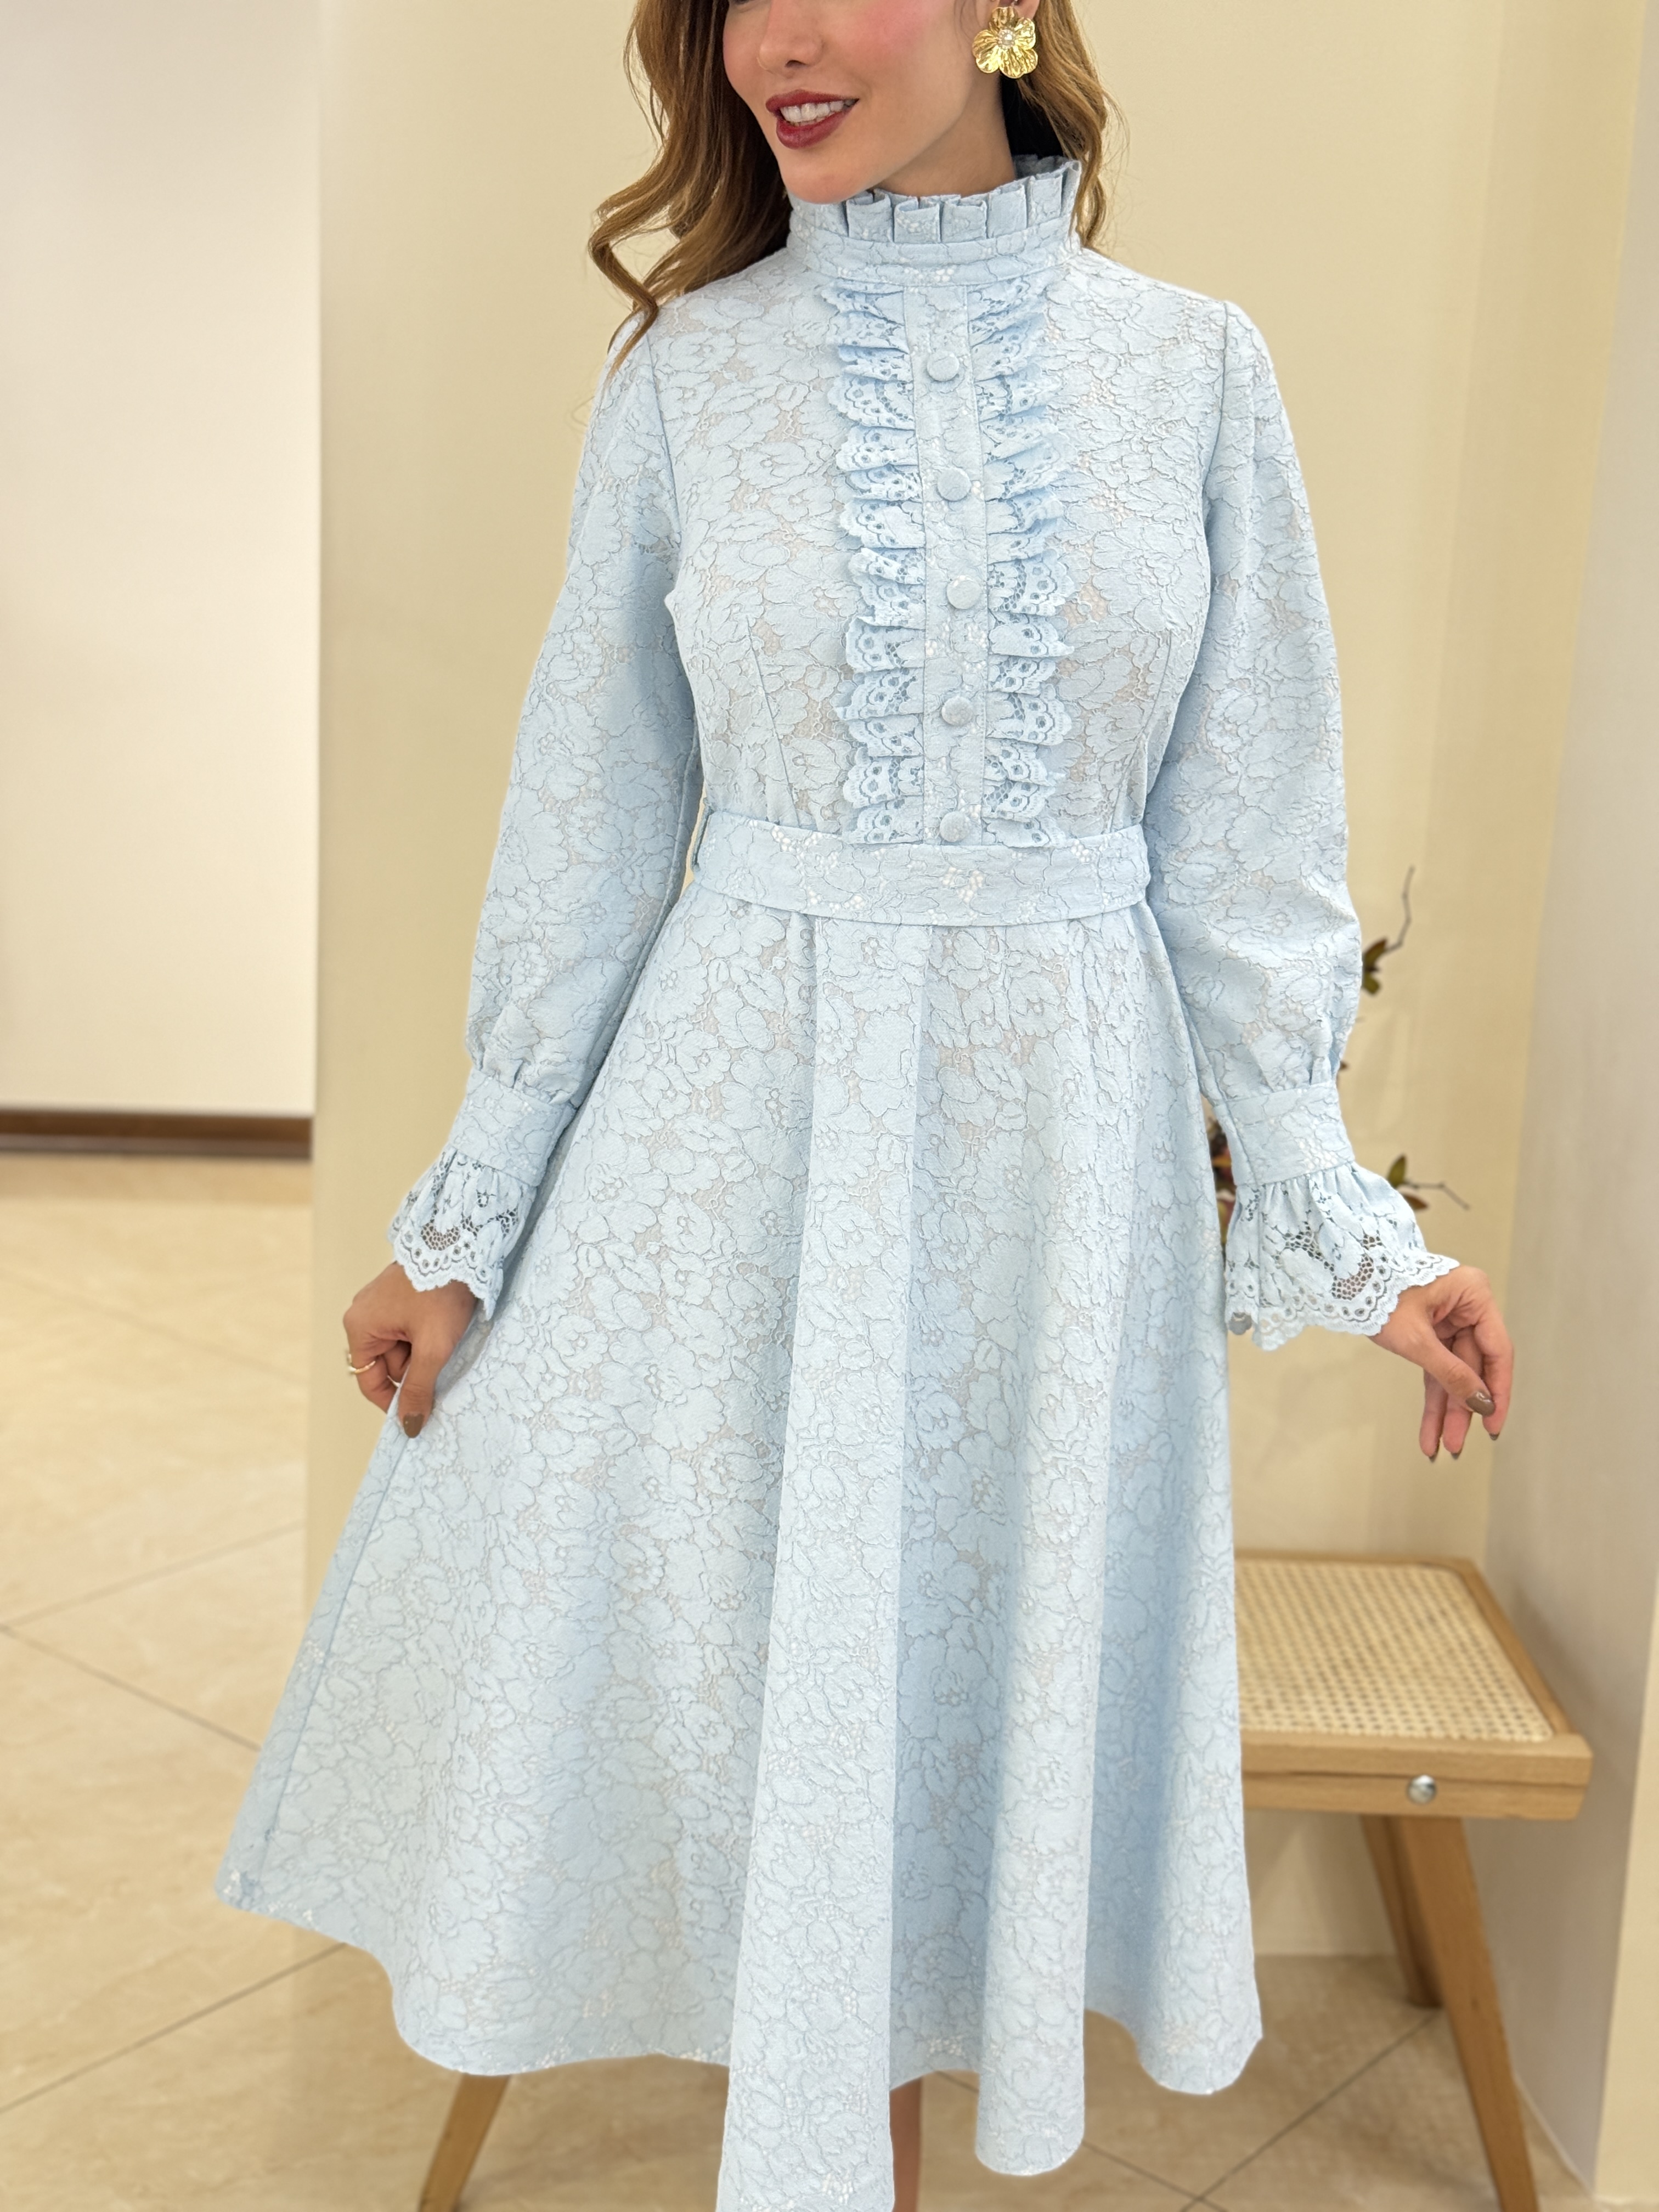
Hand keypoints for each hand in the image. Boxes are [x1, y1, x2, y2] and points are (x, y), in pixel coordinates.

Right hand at [343, 1264, 477, 1436]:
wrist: (461, 1245)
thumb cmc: (441, 1292)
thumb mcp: (433, 1348)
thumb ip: (419, 1388)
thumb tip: (409, 1425)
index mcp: (360, 1326)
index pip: (369, 1381)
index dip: (393, 1402)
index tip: (418, 1415)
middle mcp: (363, 1314)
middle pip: (388, 1364)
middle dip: (416, 1369)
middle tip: (443, 1362)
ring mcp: (381, 1302)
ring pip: (403, 1348)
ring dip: (425, 1351)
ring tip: (448, 1336)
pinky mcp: (400, 1295)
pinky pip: (410, 1329)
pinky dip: (428, 1336)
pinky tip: (446, 1327)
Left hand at [1370, 1266, 1511, 1459]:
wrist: (1342, 1277)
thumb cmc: (1377, 1293)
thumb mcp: (1415, 1338)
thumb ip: (1450, 1372)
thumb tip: (1480, 1403)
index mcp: (1474, 1295)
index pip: (1497, 1351)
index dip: (1497, 1392)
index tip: (1493, 1425)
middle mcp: (1466, 1307)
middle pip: (1472, 1367)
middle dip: (1461, 1408)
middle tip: (1458, 1444)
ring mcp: (1448, 1320)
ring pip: (1453, 1373)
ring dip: (1445, 1409)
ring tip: (1442, 1445)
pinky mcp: (1430, 1332)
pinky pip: (1435, 1369)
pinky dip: (1432, 1396)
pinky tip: (1431, 1428)